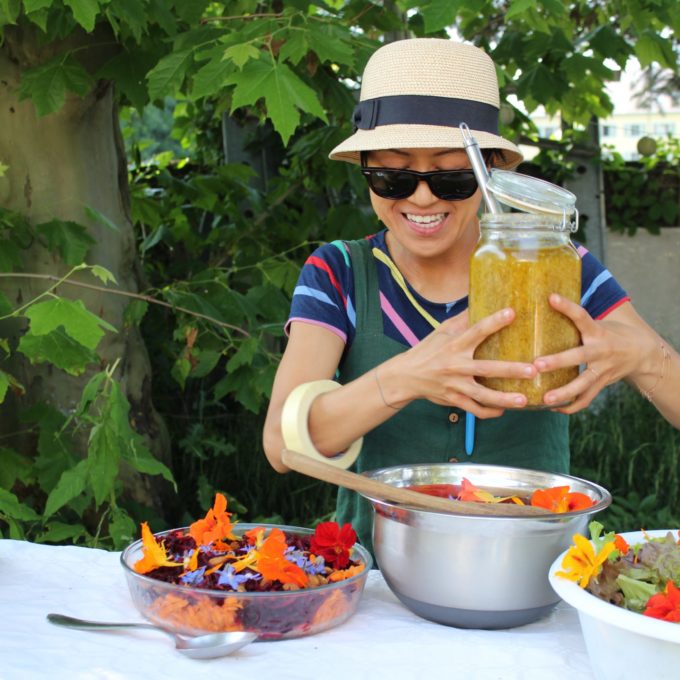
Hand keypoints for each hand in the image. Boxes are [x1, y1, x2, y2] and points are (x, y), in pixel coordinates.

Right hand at [386, 307, 536, 417]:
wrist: (406, 376)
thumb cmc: (427, 350)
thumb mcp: (441, 331)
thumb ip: (462, 319)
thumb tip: (480, 299)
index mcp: (454, 345)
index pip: (476, 331)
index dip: (494, 322)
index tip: (512, 313)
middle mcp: (455, 366)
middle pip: (486, 369)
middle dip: (510, 370)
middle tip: (533, 370)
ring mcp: (455, 385)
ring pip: (482, 395)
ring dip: (504, 399)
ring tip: (524, 400)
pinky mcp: (453, 399)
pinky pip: (474, 409)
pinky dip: (489, 412)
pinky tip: (504, 410)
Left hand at [533, 294, 643, 412]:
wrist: (642, 352)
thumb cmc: (610, 333)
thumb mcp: (598, 322)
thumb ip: (574, 320)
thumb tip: (542, 304)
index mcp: (597, 331)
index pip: (582, 316)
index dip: (567, 307)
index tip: (551, 298)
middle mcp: (601, 351)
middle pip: (579, 356)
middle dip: (558, 361)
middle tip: (538, 365)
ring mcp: (602, 370)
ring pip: (583, 384)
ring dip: (564, 393)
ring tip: (545, 399)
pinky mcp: (602, 384)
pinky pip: (586, 399)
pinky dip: (571, 406)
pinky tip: (554, 408)